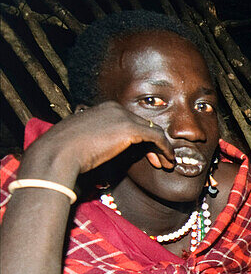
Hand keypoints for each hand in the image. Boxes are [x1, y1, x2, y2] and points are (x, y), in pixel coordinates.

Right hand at [18, 102, 176, 186]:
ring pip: (153, 130)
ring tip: (167, 164)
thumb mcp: (85, 140)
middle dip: (154, 144)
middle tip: (160, 161)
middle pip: (144, 125)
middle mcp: (115, 108)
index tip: (147, 156)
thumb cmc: (66, 152)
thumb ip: (101, 140)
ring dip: (163, 148)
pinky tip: (168, 161)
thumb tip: (107, 149)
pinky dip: (165, 149)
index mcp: (104, 109)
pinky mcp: (129, 128)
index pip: (131, 121)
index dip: (143, 139)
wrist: (58, 153)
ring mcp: (122, 116)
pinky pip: (156, 137)